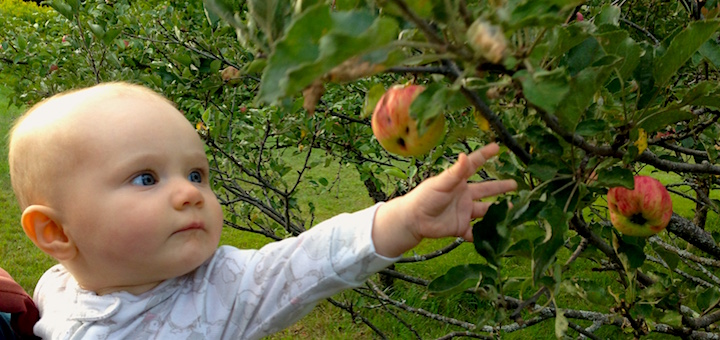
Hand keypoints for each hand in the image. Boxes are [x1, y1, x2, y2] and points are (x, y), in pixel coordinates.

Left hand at [372, 143, 516, 256]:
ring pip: (485, 211)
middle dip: (500, 187)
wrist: (413, 219)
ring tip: (512, 209)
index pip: (475, 165)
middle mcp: (464, 195)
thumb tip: (464, 156)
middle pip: (486, 190)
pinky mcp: (460, 227)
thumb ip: (455, 172)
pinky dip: (484, 236)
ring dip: (497, 211)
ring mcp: (463, 211)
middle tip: (515, 184)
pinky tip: (495, 236)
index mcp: (459, 182)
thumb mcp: (441, 183)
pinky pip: (475, 232)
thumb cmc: (425, 197)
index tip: (498, 147)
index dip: (485, 156)